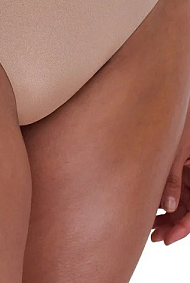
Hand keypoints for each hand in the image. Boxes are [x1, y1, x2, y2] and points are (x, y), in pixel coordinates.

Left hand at [151, 100, 189, 245]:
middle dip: (173, 225)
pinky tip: (151, 206)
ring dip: (168, 215)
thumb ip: (172, 178)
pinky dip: (165, 199)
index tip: (166, 239)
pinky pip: (178, 190)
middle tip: (152, 235)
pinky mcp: (183, 166)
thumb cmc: (179, 121)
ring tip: (148, 224)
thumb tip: (167, 208)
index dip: (183, 228)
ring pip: (183, 202)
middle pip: (189, 209)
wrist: (170, 95)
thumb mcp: (175, 151)